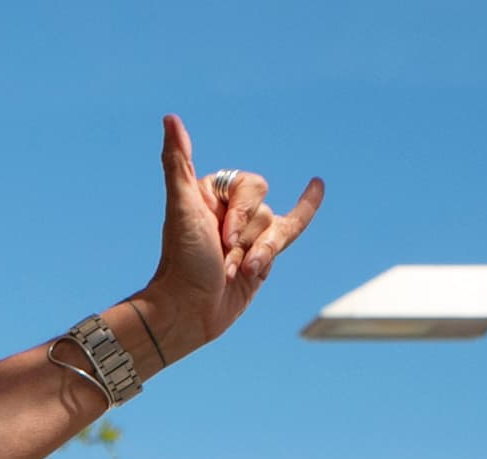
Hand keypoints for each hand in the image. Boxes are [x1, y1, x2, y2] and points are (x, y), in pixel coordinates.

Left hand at [136, 113, 322, 361]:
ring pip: (276, 230)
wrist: (187, 310)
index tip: (219, 239)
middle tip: (223, 258)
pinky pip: (293, 225)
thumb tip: (170, 119)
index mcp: (211, 194)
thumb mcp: (181, 208)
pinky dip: (307, 207)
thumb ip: (178, 163)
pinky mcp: (263, 254)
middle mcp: (230, 210)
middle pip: (264, 207)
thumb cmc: (182, 261)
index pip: (249, 186)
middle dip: (246, 236)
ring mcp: (247, 232)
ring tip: (233, 274)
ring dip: (257, 256)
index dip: (240, 213)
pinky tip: (317, 185)